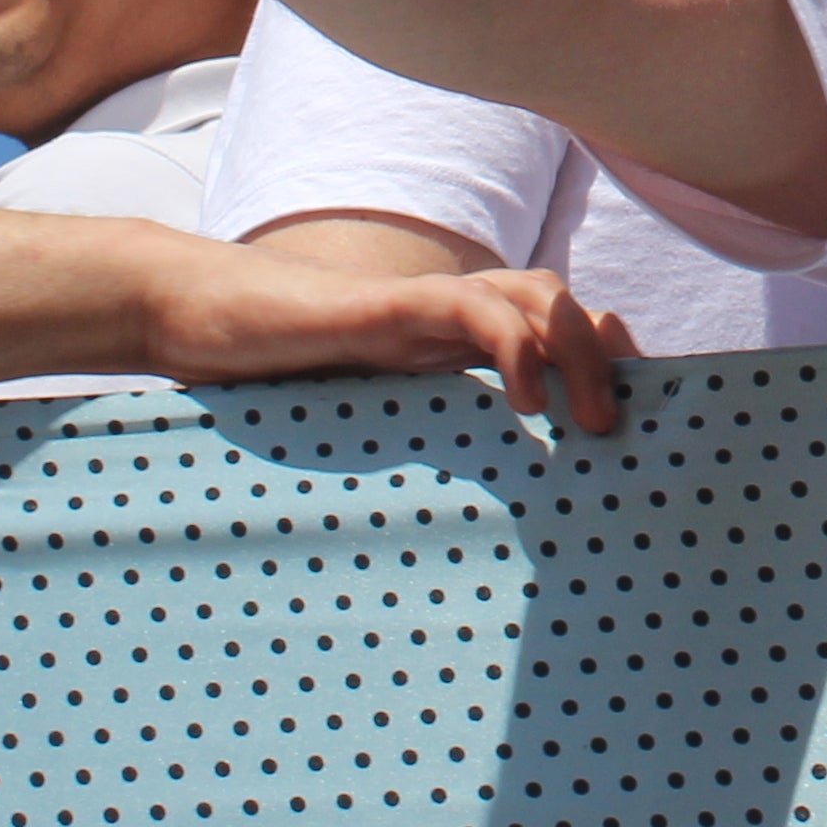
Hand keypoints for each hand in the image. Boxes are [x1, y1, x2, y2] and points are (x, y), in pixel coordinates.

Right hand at [142, 248, 637, 432]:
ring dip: (580, 348)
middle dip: (608, 359)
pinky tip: (527, 398)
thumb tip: (444, 532)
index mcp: (444, 339)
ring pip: (534, 293)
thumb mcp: (356, 421)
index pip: (549, 325)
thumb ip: (407, 446)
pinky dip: (514, 340)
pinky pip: (469, 304)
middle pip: (561, 305)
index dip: (601, 359)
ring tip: (593, 421)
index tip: (633, 420)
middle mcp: (444, 313)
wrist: (193, 317)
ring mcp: (417, 304)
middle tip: (624, 433)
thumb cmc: (267, 377)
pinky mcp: (384, 306)